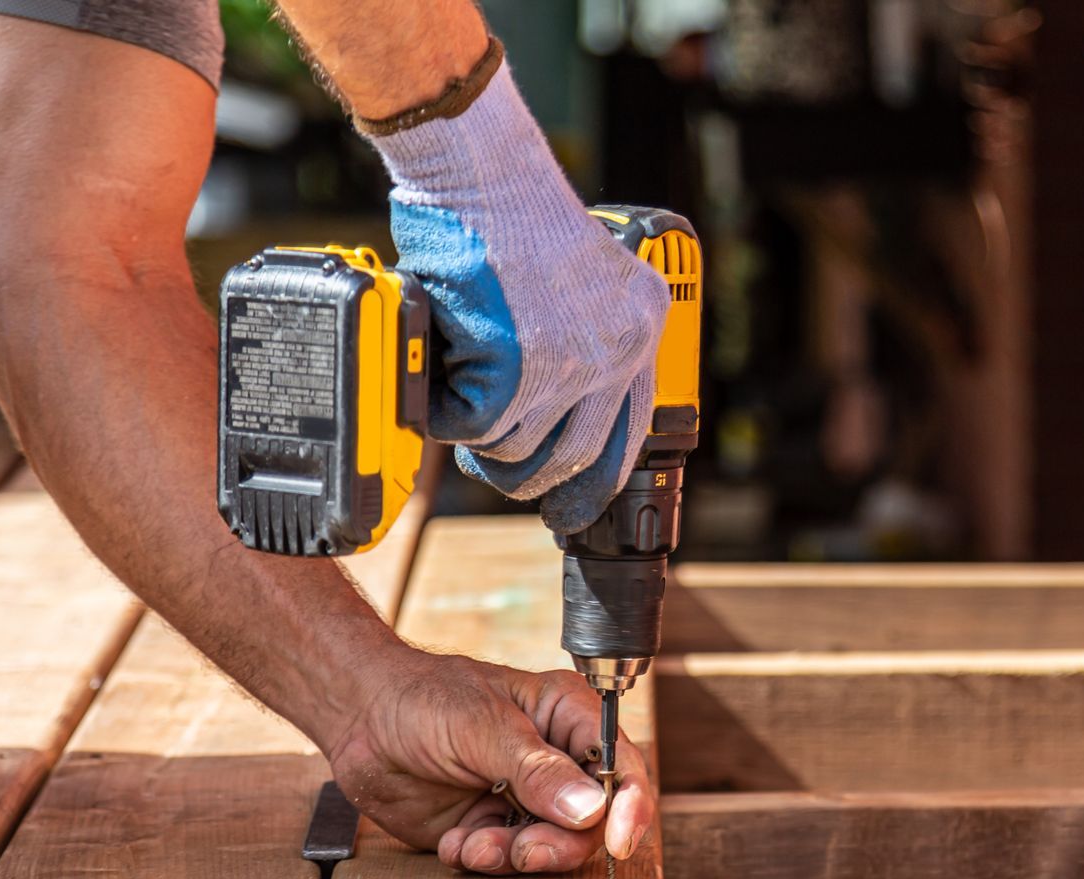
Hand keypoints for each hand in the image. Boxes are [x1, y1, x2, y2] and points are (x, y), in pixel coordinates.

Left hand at [325, 649, 654, 874]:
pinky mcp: (494, 827)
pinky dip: (484, 861)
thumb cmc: (422, 701)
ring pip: (552, 847)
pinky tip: (454, 844)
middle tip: (524, 851)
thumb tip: (593, 808)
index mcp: (568, 718)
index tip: (616, 841)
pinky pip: (509, 861)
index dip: (628, 806)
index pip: (622, 765)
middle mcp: (557, 761)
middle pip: (593, 820)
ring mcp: (527, 798)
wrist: (361, 724)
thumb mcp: (481, 728)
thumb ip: (537, 770)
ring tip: (474, 846)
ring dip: (516, 856)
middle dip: (559, 843)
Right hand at [368, 47, 668, 532]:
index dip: (601, 475)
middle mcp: (619, 349)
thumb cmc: (511, 206)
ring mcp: (573, 364)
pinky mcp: (522, 370)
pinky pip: (477, 426)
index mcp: (641, 323)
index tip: (576, 504)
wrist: (482, 170)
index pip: (634, 425)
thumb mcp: (578, 272)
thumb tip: (545, 408)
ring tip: (459, 407)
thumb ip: (579, 332)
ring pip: (519, 444)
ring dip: (482, 438)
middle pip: (579, 453)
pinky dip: (449, 415)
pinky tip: (441, 385)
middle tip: (500, 475)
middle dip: (535, 479)